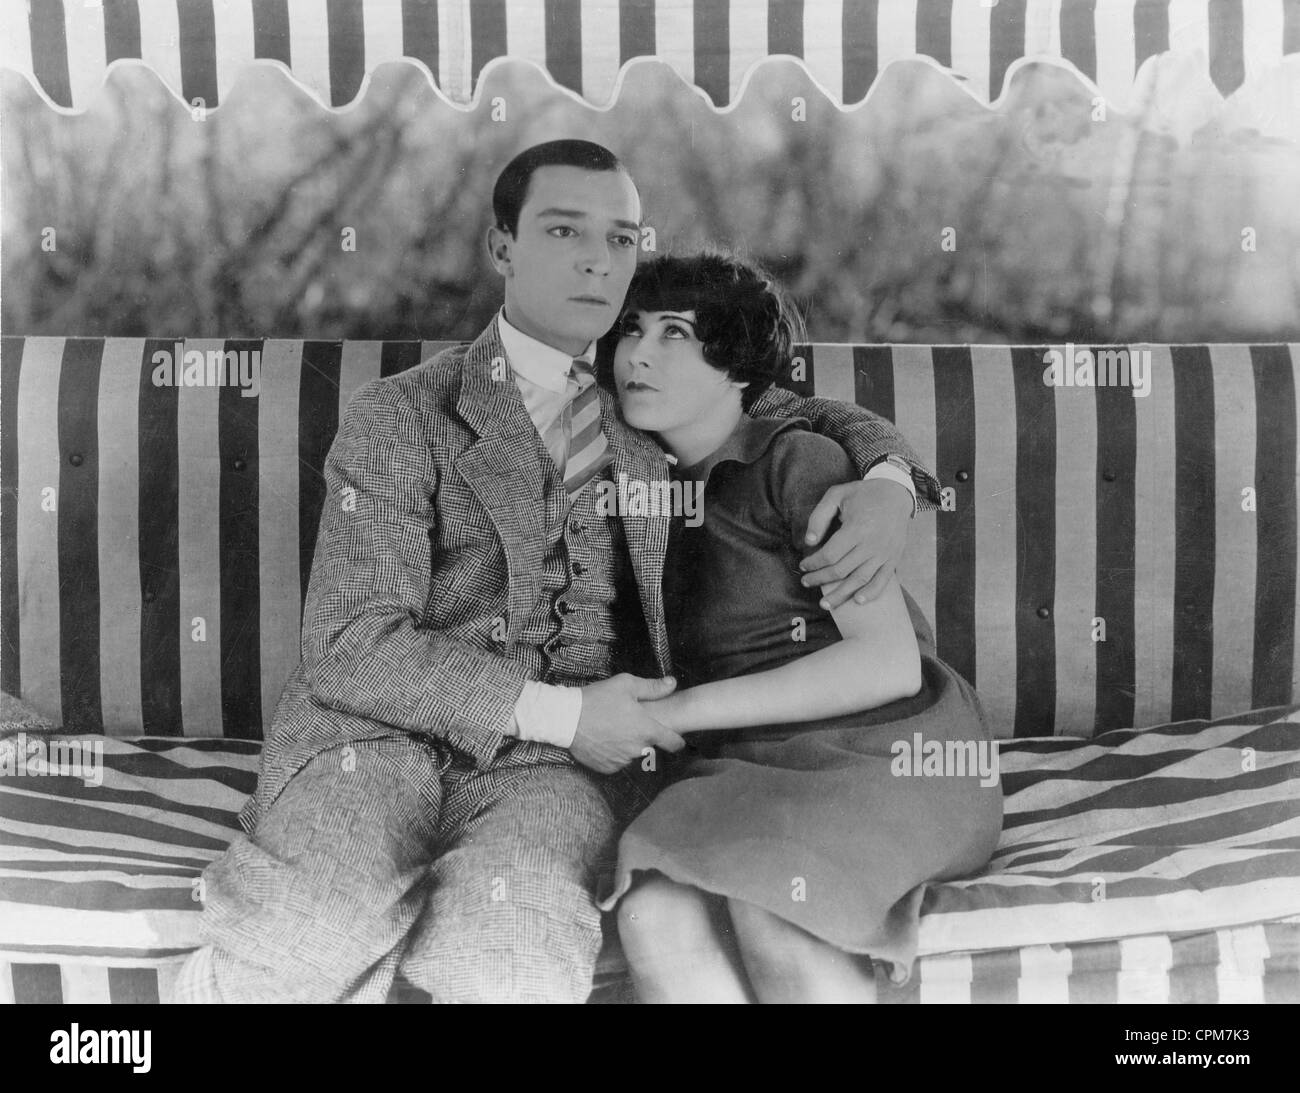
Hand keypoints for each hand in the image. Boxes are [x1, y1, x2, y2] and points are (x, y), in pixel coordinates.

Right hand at [570, 674, 684, 773]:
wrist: (566, 718)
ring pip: (633, 755)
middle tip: (630, 725)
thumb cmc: (598, 699)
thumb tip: (673, 684)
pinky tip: (604, 741)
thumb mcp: (626, 685)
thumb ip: (652, 687)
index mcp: (647, 730)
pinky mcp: (607, 768)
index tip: (677, 740)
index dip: (678, 741)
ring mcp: (622, 761)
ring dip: (629, 747)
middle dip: (645, 738)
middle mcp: (638, 749)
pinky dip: (614, 754)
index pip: (673, 743)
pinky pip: (617, 762)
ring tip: (614, 731)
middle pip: (650, 747)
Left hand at [800, 478, 912, 608]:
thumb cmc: (862, 494)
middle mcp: (871, 544)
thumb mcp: (836, 495)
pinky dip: (871, 593)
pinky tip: (858, 601)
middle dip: (820, 579)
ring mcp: (884, 554)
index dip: (814, 563)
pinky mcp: (894, 558)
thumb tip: (809, 542)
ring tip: (825, 604)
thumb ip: (819, 516)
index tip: (803, 565)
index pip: (830, 554)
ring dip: (841, 594)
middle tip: (806, 582)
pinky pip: (882, 581)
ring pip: (860, 580)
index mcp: (856, 528)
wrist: (896, 493)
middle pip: (841, 570)